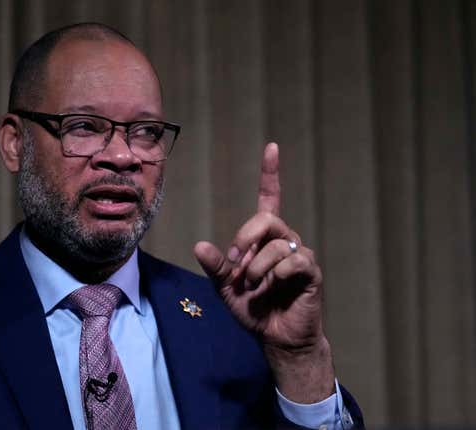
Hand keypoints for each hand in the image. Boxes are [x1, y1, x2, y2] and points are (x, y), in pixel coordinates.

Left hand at [194, 142, 334, 402]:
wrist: (276, 338)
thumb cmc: (253, 309)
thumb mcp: (225, 288)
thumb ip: (215, 267)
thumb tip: (199, 245)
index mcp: (265, 240)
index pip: (270, 199)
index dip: (270, 173)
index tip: (272, 146)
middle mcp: (285, 241)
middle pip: (267, 219)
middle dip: (244, 239)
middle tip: (235, 265)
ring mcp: (300, 256)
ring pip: (278, 244)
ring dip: (257, 267)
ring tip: (252, 286)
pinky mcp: (310, 273)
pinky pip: (294, 262)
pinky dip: (276, 275)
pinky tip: (273, 288)